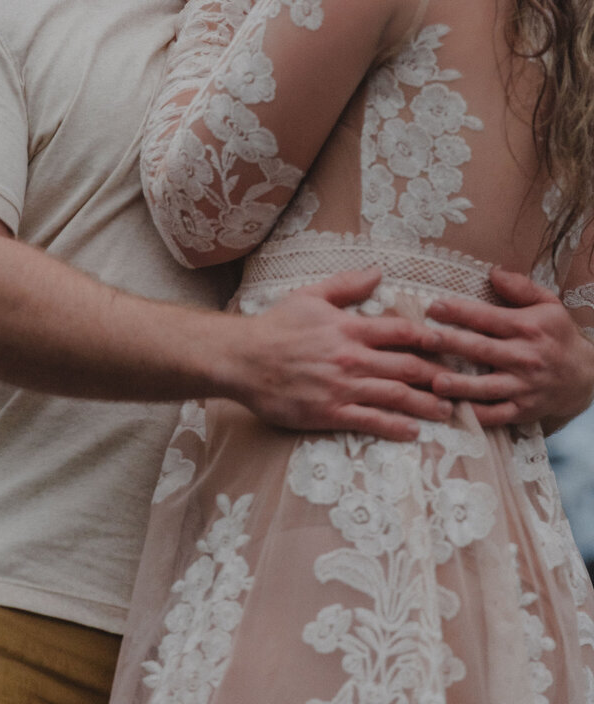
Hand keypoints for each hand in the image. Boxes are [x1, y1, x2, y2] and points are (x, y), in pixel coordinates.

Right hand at [236, 268, 451, 439]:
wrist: (242, 359)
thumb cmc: (275, 326)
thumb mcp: (310, 296)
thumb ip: (347, 285)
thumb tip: (379, 271)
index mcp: (349, 328)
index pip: (402, 331)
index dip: (431, 338)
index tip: (451, 344)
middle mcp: (352, 358)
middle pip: (408, 367)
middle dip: (439, 376)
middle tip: (461, 384)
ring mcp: (343, 387)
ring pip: (396, 396)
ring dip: (426, 405)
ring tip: (447, 411)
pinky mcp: (330, 413)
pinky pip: (371, 421)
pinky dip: (396, 427)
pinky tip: (413, 431)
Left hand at [426, 266, 593, 429]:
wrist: (585, 376)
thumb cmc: (557, 335)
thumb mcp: (548, 304)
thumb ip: (521, 287)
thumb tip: (493, 272)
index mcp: (527, 328)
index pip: (488, 318)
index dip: (459, 311)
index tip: (433, 307)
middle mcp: (525, 357)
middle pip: (482, 350)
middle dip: (452, 344)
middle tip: (424, 339)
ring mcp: (524, 387)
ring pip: (487, 387)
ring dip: (461, 385)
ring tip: (436, 382)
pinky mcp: (523, 410)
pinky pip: (497, 415)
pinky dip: (476, 415)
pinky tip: (454, 411)